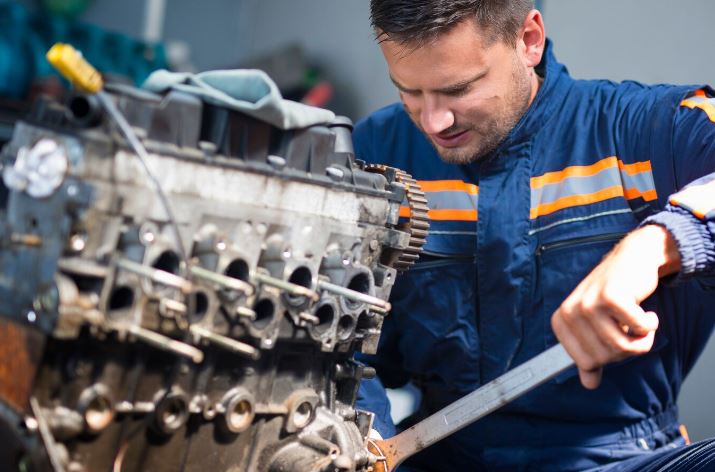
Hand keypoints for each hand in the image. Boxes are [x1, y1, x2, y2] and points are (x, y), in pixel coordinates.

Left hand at [551, 225, 680, 388]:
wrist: (632, 259)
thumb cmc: (614, 294)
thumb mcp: (596, 325)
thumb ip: (591, 354)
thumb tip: (589, 384)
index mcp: (561, 322)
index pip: (586, 362)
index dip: (608, 356)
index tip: (612, 335)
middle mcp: (570, 312)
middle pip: (606, 357)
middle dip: (627, 347)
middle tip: (628, 326)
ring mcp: (589, 303)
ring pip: (622, 346)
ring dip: (641, 338)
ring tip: (638, 320)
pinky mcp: (612, 297)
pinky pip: (639, 330)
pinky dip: (650, 324)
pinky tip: (645, 311)